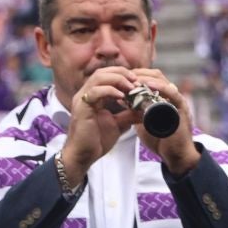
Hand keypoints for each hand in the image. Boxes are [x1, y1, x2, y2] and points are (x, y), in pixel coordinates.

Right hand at [60, 65, 141, 184]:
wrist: (84, 155)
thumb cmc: (97, 140)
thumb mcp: (119, 123)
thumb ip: (130, 114)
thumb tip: (147, 110)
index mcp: (93, 95)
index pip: (106, 75)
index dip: (123, 75)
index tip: (139, 82)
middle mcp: (86, 94)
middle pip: (102, 72)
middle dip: (122, 74)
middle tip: (136, 81)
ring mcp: (82, 99)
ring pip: (98, 78)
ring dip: (117, 79)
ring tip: (131, 87)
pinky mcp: (81, 107)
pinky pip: (95, 92)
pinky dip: (109, 90)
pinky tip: (121, 96)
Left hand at [129, 69, 200, 174]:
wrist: (175, 156)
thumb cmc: (162, 141)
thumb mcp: (144, 122)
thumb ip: (137, 112)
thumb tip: (124, 102)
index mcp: (164, 98)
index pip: (151, 79)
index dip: (137, 76)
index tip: (122, 79)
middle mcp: (172, 97)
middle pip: (156, 76)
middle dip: (139, 74)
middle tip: (125, 77)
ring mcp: (177, 101)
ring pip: (163, 81)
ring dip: (147, 79)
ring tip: (133, 80)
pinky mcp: (182, 108)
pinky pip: (173, 93)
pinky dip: (161, 87)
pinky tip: (148, 84)